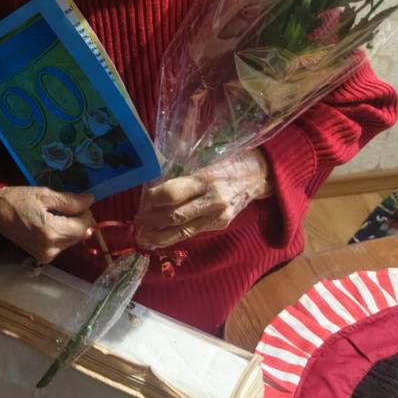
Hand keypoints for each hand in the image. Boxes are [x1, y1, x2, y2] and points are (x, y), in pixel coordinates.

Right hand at [0, 185, 94, 264]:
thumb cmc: (18, 199)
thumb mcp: (45, 194)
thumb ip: (70, 200)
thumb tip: (90, 201)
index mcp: (51, 232)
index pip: (84, 227)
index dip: (86, 213)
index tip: (77, 202)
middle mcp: (51, 248)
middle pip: (79, 235)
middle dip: (78, 220)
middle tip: (66, 206)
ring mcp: (46, 256)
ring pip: (72, 241)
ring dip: (70, 227)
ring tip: (56, 214)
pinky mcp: (42, 258)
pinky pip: (61, 245)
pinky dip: (61, 233)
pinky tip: (50, 223)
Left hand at [134, 150, 270, 249]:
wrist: (261, 175)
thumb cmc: (231, 160)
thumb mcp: (207, 158)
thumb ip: (184, 173)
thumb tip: (155, 183)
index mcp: (206, 179)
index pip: (173, 193)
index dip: (152, 199)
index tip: (141, 199)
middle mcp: (212, 200)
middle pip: (174, 215)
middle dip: (151, 220)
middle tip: (136, 221)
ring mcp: (217, 216)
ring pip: (182, 231)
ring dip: (159, 236)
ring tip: (142, 237)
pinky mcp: (220, 225)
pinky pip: (193, 232)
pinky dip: (174, 236)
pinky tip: (160, 238)